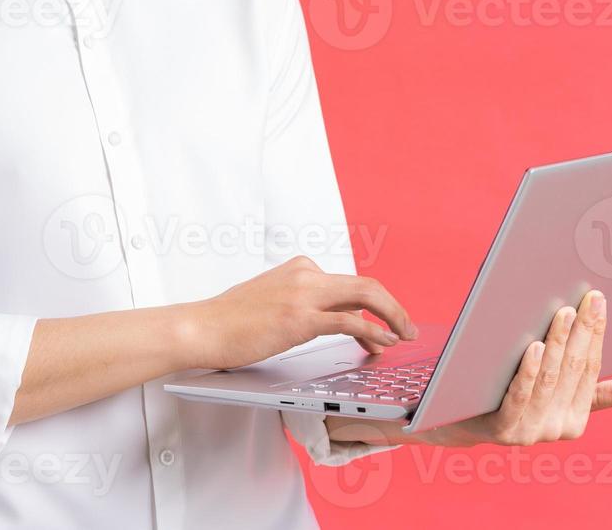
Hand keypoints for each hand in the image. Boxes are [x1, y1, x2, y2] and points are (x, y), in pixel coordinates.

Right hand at [184, 255, 418, 370]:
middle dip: (394, 307)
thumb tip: (324, 319)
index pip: (349, 283)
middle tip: (409, 328)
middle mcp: (305, 274)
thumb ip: (298, 302)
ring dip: (393, 317)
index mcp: (299, 268)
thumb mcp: (270, 300)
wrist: (202, 327)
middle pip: (366, 285)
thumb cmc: (230, 321)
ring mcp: (303, 294)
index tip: (386, 323)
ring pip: (366, 296)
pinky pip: (349, 321)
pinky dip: (373, 331)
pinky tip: (382, 343)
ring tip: (404, 336)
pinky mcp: (300, 318)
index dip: (375, 304)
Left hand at [411, 289, 611, 447]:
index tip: (599, 301)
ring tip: (563, 314)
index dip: (596, 334)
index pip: (590, 369)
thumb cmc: (509, 400)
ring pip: (549, 380)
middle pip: (572, 371)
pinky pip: (520, 396)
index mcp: (575, 419)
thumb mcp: (552, 397)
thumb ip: (594, 394)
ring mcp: (531, 432)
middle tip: (586, 299)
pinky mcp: (503, 430)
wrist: (457, 423)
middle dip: (582, 332)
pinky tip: (534, 346)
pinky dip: (529, 371)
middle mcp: (557, 428)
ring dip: (558, 344)